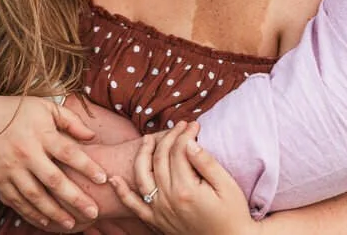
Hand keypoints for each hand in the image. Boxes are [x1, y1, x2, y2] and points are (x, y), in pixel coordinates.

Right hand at [0, 93, 107, 229]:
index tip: (104, 179)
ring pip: (36, 196)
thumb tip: (92, 137)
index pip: (68, 152)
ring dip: (55, 212)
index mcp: (41, 133)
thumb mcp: (44, 107)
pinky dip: (32, 214)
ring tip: (72, 224)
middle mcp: (26, 152)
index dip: (87, 166)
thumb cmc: (16, 112)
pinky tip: (47, 223)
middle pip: (54, 180)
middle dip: (75, 198)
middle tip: (94, 212)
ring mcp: (11, 168)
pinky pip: (18, 201)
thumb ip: (70, 120)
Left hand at [110, 122, 258, 234]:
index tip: (194, 124)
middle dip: (169, 137)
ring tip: (147, 138)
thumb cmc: (233, 214)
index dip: (186, 133)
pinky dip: (122, 192)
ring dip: (142, 153)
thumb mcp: (227, 187)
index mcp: (186, 189)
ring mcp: (159, 211)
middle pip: (160, 158)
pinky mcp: (155, 221)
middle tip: (179, 125)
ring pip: (142, 175)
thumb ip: (206, 163)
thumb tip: (188, 142)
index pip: (179, 151)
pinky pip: (133, 205)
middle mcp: (168, 199)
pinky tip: (114, 179)